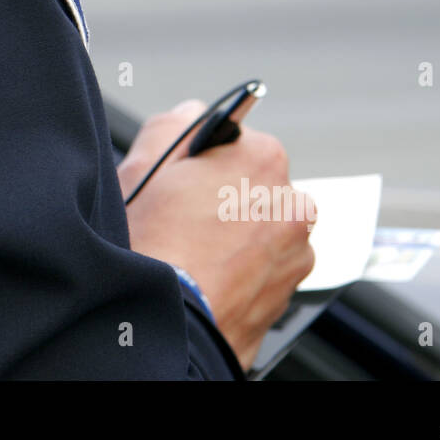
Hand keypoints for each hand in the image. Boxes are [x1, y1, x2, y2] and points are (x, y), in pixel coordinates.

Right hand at [118, 99, 316, 371]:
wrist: (170, 325)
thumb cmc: (153, 246)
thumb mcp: (143, 166)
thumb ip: (173, 123)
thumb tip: (191, 113)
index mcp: (263, 157)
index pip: (235, 144)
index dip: (202, 164)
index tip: (182, 183)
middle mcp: (292, 202)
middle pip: (253, 188)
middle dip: (223, 200)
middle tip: (181, 221)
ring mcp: (296, 254)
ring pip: (261, 231)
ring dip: (236, 238)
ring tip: (192, 256)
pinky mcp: (288, 296)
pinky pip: (263, 272)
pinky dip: (241, 274)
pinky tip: (206, 279)